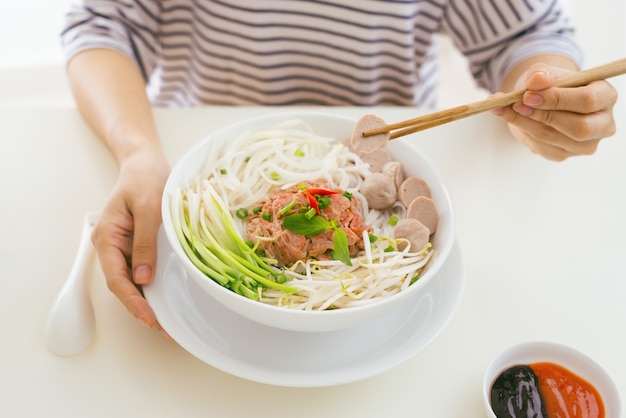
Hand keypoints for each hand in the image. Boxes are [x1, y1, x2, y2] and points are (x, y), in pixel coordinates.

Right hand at [92, 148, 169, 328]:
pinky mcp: (140, 246)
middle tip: (165, 329)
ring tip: (170, 321)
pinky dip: (156, 286)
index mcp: (108, 238)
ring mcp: (126, 248)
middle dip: (143, 308)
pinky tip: (171, 298)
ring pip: (135, 281)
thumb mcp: (148, 206)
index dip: (133, 302)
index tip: (150, 318)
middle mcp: (114, 247)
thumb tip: (143, 277)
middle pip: (125, 286)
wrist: (145, 162)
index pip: (117, 279)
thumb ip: (145, 241)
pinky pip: (146, 270)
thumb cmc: (144, 178)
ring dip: (150, 301)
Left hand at [493, 62, 617, 160]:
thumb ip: (542, 74)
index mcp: (606, 96)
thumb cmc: (553, 84)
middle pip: (578, 127)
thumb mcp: (547, 72)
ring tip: (505, 108)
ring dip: (525, 123)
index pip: (588, 101)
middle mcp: (602, 124)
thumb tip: (535, 81)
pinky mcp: (564, 154)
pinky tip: (509, 117)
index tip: (529, 94)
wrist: (544, 99)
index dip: (557, 99)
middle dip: (543, 115)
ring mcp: (585, 144)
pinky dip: (522, 131)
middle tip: (517, 104)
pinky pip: (541, 147)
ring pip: (553, 138)